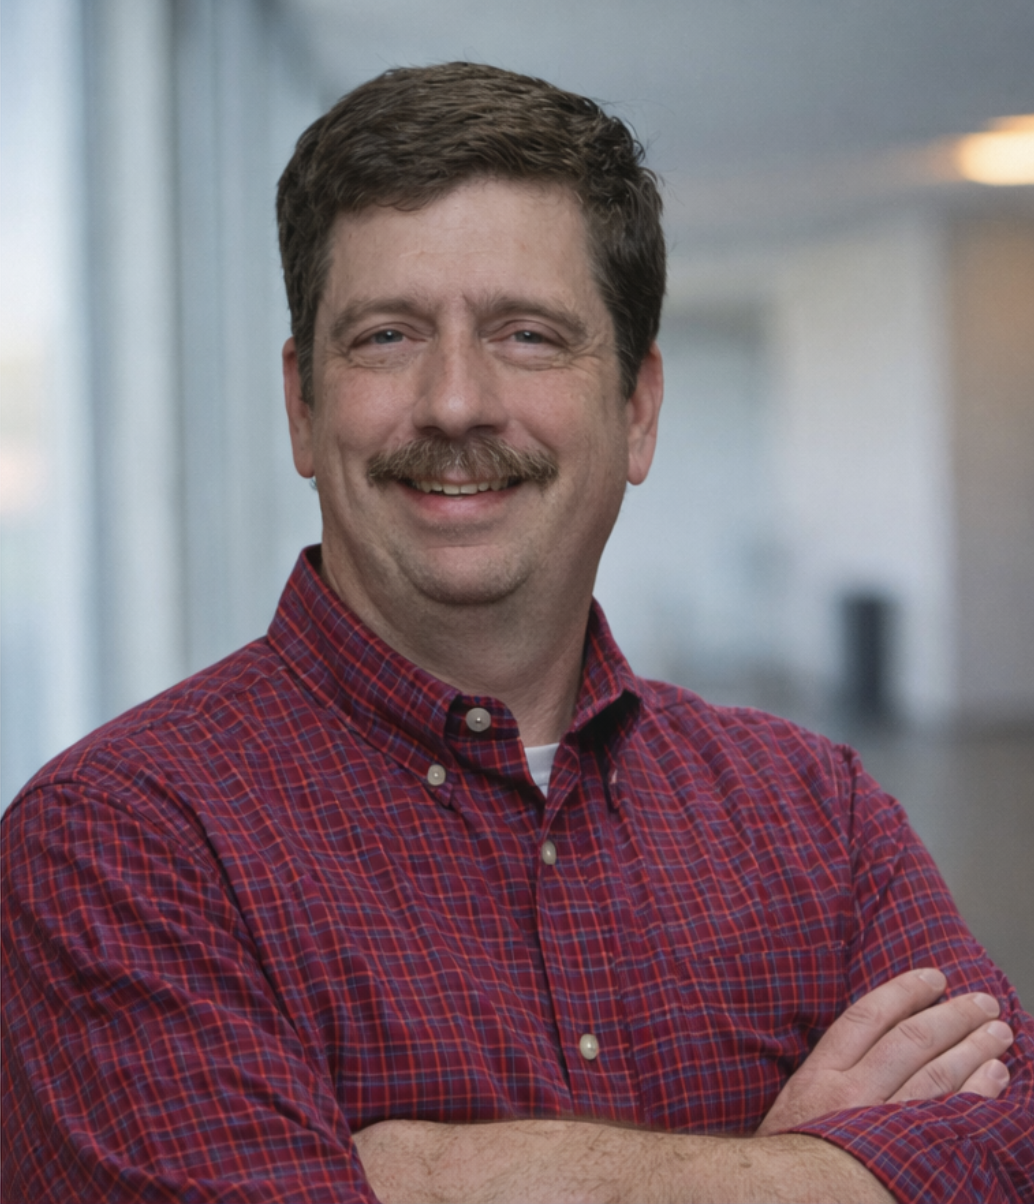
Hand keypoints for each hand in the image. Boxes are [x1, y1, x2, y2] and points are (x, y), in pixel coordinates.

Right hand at [756, 967, 1013, 1134]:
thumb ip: (826, 1075)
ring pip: (937, 1074)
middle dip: (952, 1015)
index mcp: (819, 1075)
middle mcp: (851, 1094)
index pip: (867, 1016)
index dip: (904, 992)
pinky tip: (995, 1076)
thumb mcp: (792, 1106)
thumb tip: (870, 1042)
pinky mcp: (908, 1158)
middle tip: (983, 1001)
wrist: (782, 1203)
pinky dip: (977, 1092)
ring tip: (999, 1032)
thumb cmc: (788, 1157)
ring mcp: (880, 1127)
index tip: (933, 977)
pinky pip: (951, 1118)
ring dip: (974, 1048)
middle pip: (911, 1039)